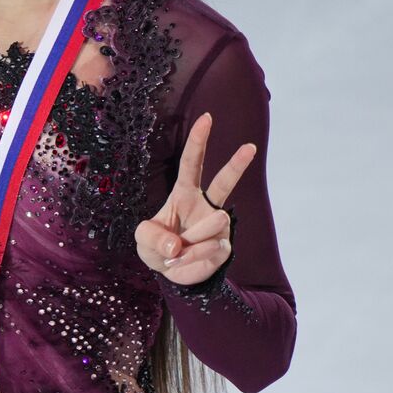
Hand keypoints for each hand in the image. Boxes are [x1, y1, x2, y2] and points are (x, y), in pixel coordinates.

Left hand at [135, 112, 255, 286]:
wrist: (173, 273)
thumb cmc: (157, 248)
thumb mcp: (142, 240)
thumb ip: (152, 238)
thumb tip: (176, 246)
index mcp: (184, 194)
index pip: (193, 164)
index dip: (198, 141)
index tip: (206, 119)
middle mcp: (206, 205)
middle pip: (224, 182)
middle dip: (237, 164)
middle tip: (250, 146)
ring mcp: (219, 225)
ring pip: (214, 224)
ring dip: (191, 243)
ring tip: (179, 252)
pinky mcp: (225, 246)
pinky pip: (211, 250)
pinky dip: (192, 260)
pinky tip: (187, 261)